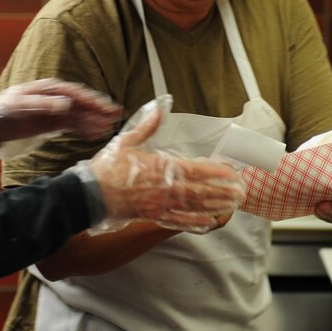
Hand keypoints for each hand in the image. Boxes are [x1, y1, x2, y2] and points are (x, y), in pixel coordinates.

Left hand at [0, 79, 121, 142]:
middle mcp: (53, 98)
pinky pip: (71, 125)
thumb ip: (44, 105)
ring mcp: (54, 111)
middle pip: (80, 102)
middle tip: (116, 114)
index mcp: (47, 89)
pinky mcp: (52, 123)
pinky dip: (82, 129)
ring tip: (107, 127)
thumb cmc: (3, 111)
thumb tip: (67, 104)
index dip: (90, 100)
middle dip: (97, 108)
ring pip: (78, 115)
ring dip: (92, 120)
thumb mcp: (21, 107)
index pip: (73, 93)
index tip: (104, 107)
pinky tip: (94, 134)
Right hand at [87, 108, 245, 233]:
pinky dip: (195, 222)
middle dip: (222, 191)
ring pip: (193, 206)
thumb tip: (160, 108)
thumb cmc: (107, 167)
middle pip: (200, 191)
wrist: (89, 194)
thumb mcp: (126, 141)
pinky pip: (178, 221)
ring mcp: (159, 204)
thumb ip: (147, 126)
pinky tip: (209, 222)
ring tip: (232, 205)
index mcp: (159, 167)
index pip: (194, 170)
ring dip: (215, 205)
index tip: (231, 172)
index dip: (215, 172)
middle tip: (241, 191)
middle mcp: (164, 188)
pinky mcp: (152, 216)